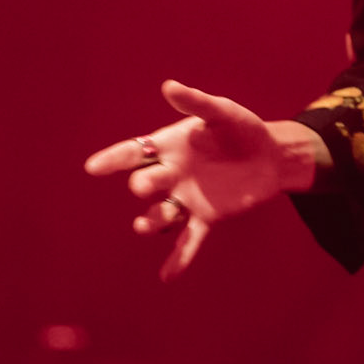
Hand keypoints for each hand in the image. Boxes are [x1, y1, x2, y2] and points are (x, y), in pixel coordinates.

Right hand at [84, 79, 289, 281]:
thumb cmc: (241, 129)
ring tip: (145, 225)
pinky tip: (167, 278)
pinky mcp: (207, 218)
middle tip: (147, 184)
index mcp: (168, 147)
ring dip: (151, 222)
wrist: (270, 155)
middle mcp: (171, 175)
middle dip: (143, 184)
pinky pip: (189, 241)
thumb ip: (196, 102)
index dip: (113, 159)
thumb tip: (169, 86)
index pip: (133, 152)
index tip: (93, 168)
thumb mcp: (221, 112)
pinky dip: (179, 259)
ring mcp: (186, 199)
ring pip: (160, 215)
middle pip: (145, 183)